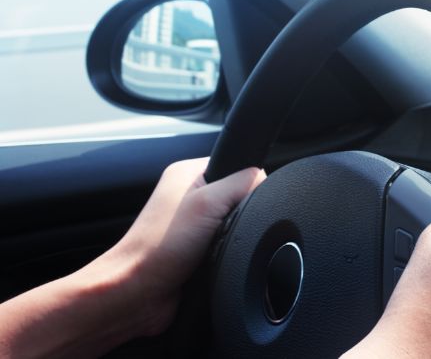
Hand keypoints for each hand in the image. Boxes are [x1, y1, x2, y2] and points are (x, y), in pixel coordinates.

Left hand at [0, 158, 264, 357]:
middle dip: (241, 214)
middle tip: (225, 228)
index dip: (246, 183)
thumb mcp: (207, 203)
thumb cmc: (158, 249)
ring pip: (235, 224)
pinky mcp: (197, 250)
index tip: (241, 202)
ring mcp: (192, 225)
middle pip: (238, 197)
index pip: (236, 165)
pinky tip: (216, 259)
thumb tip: (263, 177)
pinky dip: (227, 254)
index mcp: (187, 174)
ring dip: (233, 238)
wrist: (136, 295)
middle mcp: (188, 197)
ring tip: (217, 247)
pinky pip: (228, 246)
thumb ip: (242, 183)